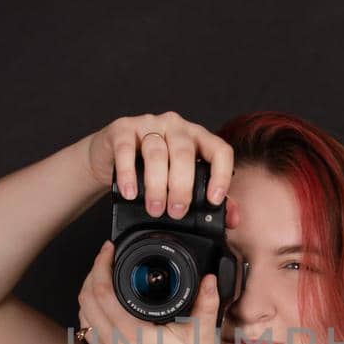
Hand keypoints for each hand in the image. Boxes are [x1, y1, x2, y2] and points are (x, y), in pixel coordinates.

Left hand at [77, 239, 222, 343]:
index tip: (108, 251)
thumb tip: (210, 280)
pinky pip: (89, 334)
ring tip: (103, 281)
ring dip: (88, 296)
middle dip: (91, 275)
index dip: (100, 265)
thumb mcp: (202, 337)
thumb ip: (207, 304)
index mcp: (131, 335)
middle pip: (84, 300)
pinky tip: (105, 309)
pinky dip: (92, 316)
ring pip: (82, 317)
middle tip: (104, 261)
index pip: (101, 291)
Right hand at [84, 111, 241, 225]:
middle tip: (177, 212)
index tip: (213, 200)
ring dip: (156, 185)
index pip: (219, 150)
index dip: (221, 175)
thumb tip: (233, 219)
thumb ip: (208, 198)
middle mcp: (176, 127)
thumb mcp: (180, 182)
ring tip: (155, 208)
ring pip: (157, 152)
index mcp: (197, 138)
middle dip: (182, 187)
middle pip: (184, 154)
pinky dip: (129, 174)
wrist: (111, 156)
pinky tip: (130, 192)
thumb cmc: (150, 169)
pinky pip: (126, 149)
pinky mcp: (123, 128)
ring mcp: (149, 124)